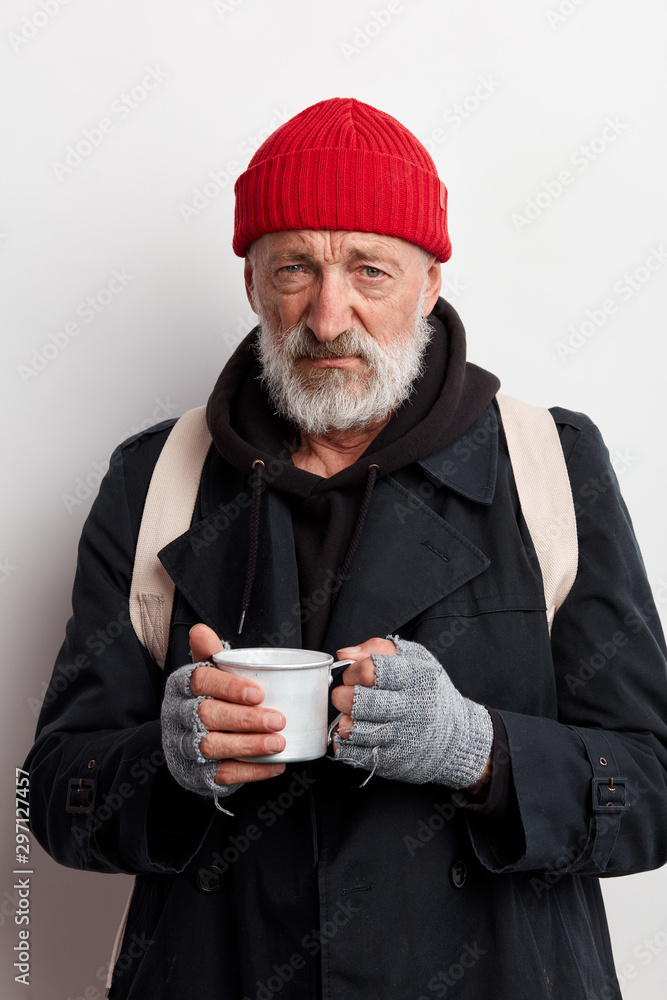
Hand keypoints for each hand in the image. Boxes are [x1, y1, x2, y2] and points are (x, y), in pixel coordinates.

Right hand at [160, 624, 285, 802]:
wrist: (185, 743)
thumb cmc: (205, 700)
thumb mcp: (206, 675)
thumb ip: (209, 653)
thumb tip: (201, 629)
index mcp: (182, 687)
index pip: (201, 680)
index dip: (229, 686)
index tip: (258, 693)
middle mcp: (179, 715)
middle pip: (208, 715)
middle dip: (246, 719)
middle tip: (278, 720)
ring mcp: (186, 746)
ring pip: (212, 746)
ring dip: (249, 745)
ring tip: (278, 742)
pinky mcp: (197, 772)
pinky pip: (222, 773)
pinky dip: (251, 770)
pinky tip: (275, 763)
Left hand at [330, 636, 493, 789]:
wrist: (455, 737)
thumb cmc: (429, 692)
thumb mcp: (415, 658)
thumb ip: (379, 648)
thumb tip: (345, 654)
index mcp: (415, 677)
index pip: (370, 670)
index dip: (352, 671)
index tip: (352, 674)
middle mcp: (410, 708)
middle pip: (358, 701)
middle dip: (341, 696)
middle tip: (344, 694)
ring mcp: (401, 737)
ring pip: (355, 729)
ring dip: (344, 721)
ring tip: (350, 715)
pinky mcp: (393, 760)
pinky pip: (356, 753)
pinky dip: (346, 744)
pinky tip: (352, 735)